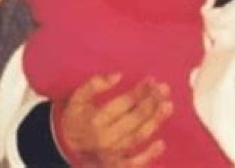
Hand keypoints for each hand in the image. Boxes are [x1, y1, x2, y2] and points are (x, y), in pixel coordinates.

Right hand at [58, 73, 172, 166]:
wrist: (66, 145)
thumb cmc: (75, 116)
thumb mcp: (78, 96)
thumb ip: (94, 84)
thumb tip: (117, 75)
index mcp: (95, 120)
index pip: (124, 103)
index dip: (140, 91)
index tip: (151, 80)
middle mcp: (105, 138)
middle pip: (134, 119)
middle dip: (151, 103)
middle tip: (164, 89)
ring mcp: (112, 154)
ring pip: (138, 137)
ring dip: (155, 122)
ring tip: (168, 106)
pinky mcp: (116, 166)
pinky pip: (134, 164)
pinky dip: (149, 156)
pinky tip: (162, 143)